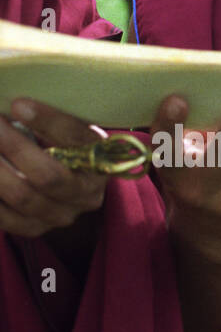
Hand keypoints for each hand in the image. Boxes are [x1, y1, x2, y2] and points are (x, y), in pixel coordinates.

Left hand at [0, 99, 109, 237]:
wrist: (68, 180)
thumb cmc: (61, 144)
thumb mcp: (65, 127)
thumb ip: (48, 118)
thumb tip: (15, 104)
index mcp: (100, 160)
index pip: (76, 139)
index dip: (48, 121)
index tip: (17, 104)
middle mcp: (86, 194)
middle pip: (48, 176)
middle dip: (13, 146)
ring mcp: (61, 215)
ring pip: (23, 196)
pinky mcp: (35, 228)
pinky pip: (5, 218)